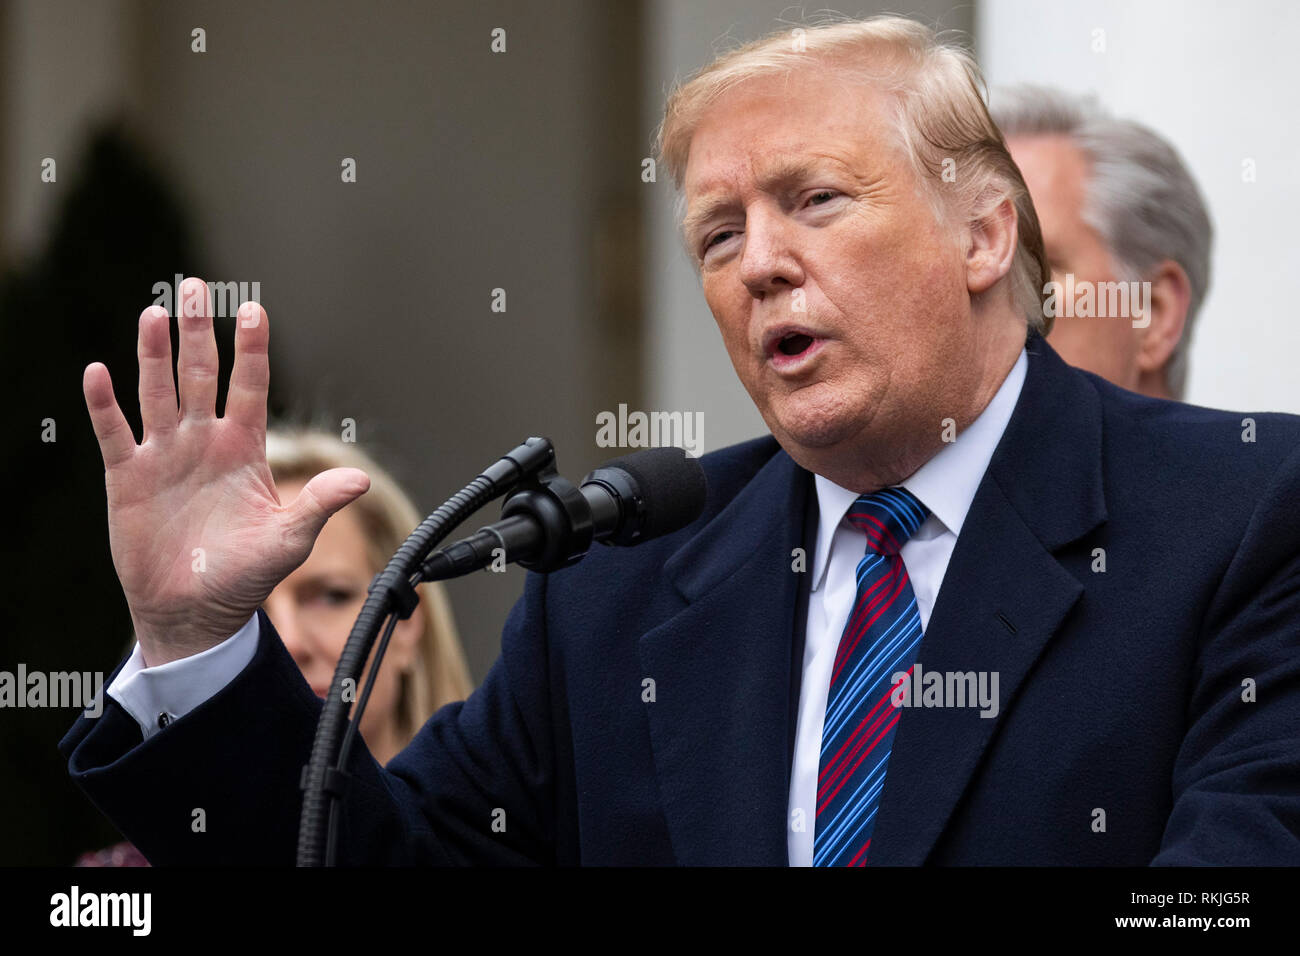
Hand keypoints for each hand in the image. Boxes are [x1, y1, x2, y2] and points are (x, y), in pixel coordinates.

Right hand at [82, 277, 369, 665]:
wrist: (196, 610)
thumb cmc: (246, 575)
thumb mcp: (289, 540)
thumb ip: (319, 503)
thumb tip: (360, 480)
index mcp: (244, 449)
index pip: (249, 386)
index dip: (251, 349)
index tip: (255, 310)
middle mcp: (203, 441)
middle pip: (199, 374)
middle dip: (198, 331)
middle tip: (196, 285)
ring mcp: (164, 455)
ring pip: (157, 392)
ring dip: (153, 354)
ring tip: (154, 313)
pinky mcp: (128, 477)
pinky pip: (115, 433)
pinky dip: (105, 404)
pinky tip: (99, 372)